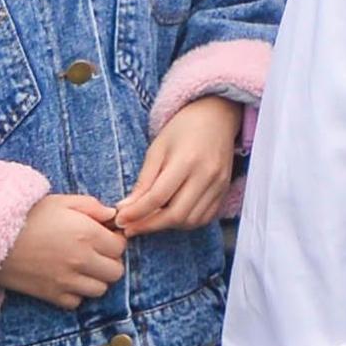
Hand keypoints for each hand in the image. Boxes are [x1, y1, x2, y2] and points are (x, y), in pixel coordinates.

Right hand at [0, 192, 130, 308]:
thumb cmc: (26, 215)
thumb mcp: (61, 202)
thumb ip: (92, 207)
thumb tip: (112, 215)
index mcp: (87, 234)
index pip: (120, 247)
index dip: (114, 241)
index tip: (104, 238)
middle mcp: (81, 260)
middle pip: (115, 272)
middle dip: (109, 262)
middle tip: (95, 254)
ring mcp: (66, 280)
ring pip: (100, 290)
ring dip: (94, 280)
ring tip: (81, 268)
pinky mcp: (50, 295)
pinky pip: (76, 302)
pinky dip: (75, 293)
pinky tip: (65, 279)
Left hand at [113, 94, 244, 232]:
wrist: (217, 117)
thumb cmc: (183, 128)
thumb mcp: (157, 148)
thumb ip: (143, 181)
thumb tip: (126, 209)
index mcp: (186, 160)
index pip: (158, 197)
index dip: (136, 213)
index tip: (120, 220)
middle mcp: (206, 175)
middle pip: (176, 215)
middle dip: (150, 226)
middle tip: (131, 228)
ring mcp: (219, 185)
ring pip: (191, 221)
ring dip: (168, 226)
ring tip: (151, 220)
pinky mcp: (225, 190)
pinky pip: (205, 218)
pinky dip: (187, 223)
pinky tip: (173, 216)